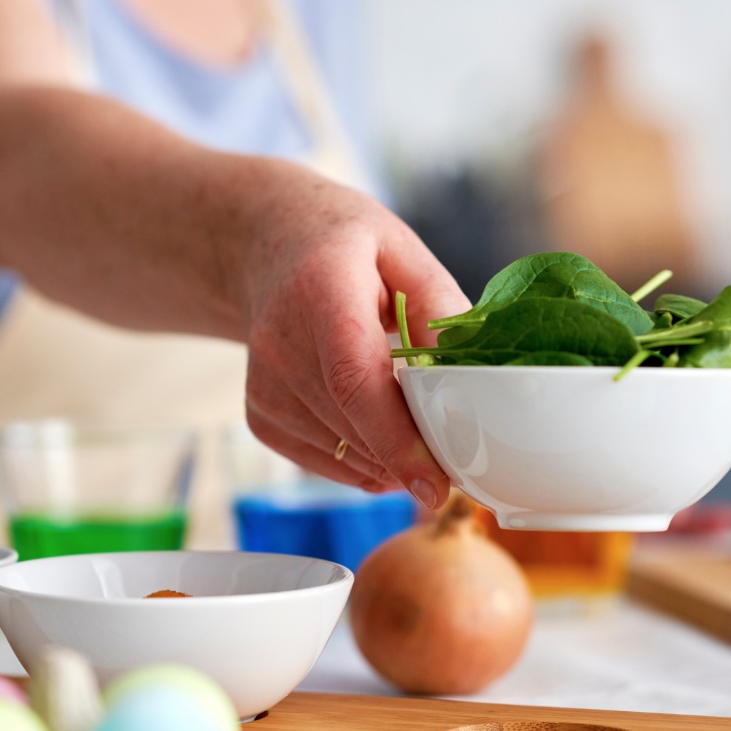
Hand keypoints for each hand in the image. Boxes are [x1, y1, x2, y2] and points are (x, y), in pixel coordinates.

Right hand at [233, 161, 469, 508]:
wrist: (269, 246)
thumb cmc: (346, 248)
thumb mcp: (403, 251)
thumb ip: (440, 307)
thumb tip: (471, 375)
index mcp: (321, 291)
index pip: (355, 378)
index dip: (397, 439)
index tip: (437, 484)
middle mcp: (279, 343)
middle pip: (354, 426)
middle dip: (413, 452)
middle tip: (456, 447)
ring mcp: (263, 386)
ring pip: (344, 454)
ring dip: (389, 456)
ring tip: (408, 414)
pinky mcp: (259, 416)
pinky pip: (325, 462)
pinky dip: (362, 458)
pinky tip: (372, 421)